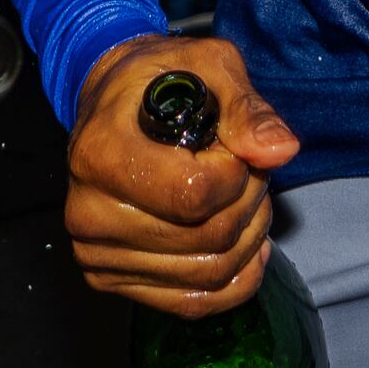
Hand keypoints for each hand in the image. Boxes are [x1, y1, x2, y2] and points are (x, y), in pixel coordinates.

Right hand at [66, 34, 297, 317]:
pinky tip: (247, 244)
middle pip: (206, 237)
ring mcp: (96, 253)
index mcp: (101, 153)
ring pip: (207, 272)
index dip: (235, 172)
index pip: (193, 194)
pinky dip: (235, 279)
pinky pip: (191, 302)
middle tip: (248, 168)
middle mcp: (88, 212)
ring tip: (244, 196)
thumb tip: (280, 150)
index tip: (233, 145)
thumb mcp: (209, 65)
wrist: (112, 105)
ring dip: (247, 236)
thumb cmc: (159, 79)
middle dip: (248, 201)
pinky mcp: (111, 279)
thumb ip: (246, 108)